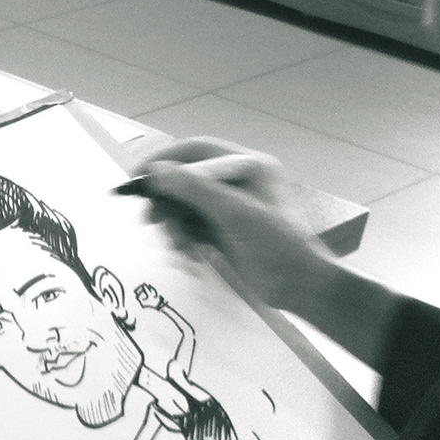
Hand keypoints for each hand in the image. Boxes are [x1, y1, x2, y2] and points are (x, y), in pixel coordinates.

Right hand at [134, 138, 335, 310]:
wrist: (301, 287)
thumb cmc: (278, 245)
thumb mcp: (235, 213)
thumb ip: (195, 189)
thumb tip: (159, 171)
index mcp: (247, 166)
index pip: (197, 151)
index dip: (166, 160)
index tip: (139, 176)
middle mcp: (237, 181)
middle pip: (187, 179)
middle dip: (167, 200)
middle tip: (150, 220)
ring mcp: (231, 207)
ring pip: (186, 206)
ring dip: (175, 225)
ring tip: (179, 246)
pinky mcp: (225, 231)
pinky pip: (193, 226)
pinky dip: (185, 239)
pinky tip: (190, 255)